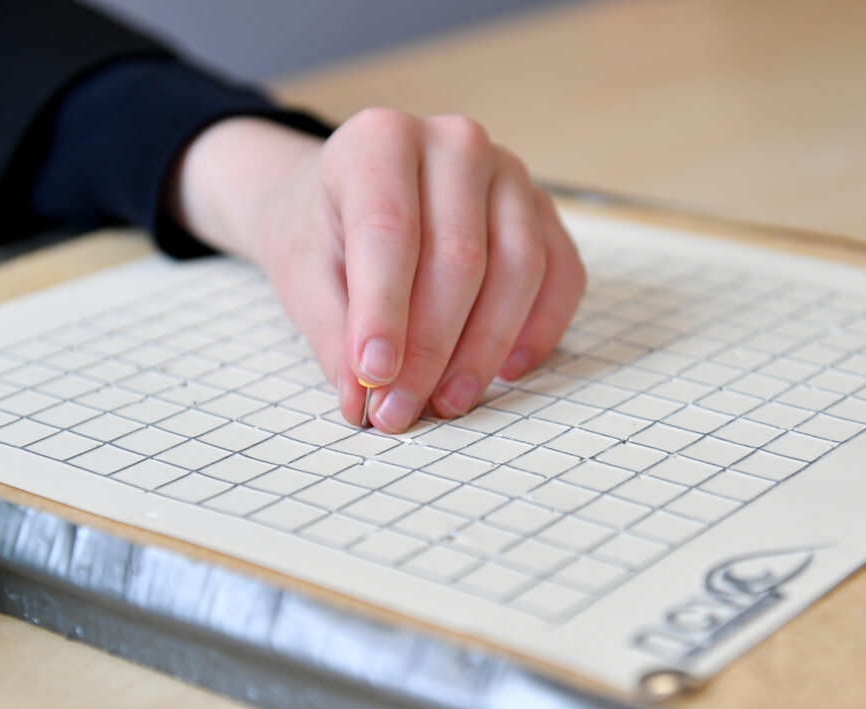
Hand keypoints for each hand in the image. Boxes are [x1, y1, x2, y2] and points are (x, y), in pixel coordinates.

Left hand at [171, 108, 585, 432]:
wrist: (345, 198)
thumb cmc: (324, 231)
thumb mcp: (304, 275)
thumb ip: (334, 333)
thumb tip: (365, 399)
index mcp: (380, 141)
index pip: (391, 231)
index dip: (384, 312)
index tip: (374, 378)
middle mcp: (453, 143)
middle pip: (459, 256)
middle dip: (431, 348)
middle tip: (401, 410)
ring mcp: (507, 172)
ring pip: (518, 268)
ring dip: (484, 349)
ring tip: (447, 401)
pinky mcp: (542, 209)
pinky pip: (561, 274)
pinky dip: (540, 330)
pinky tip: (505, 371)